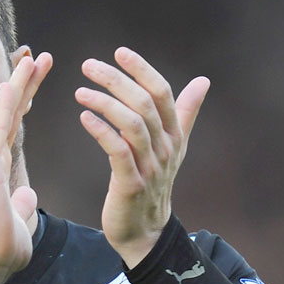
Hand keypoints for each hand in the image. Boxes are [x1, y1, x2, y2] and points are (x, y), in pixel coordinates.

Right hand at [0, 51, 52, 283]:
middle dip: (24, 84)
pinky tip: (12, 83)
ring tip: (33, 58)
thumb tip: (27, 194)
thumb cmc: (1, 247)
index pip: (13, 126)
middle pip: (9, 113)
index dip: (25, 101)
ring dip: (18, 85)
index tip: (36, 79)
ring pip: (3, 115)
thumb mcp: (19, 220)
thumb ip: (21, 204)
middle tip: (39, 57)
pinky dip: (4, 106)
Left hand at [75, 48, 209, 267]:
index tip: (120, 52)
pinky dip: (101, 131)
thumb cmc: (153, 185)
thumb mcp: (173, 147)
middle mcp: (165, 148)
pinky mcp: (131, 184)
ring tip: (81, 91)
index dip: (142, 70)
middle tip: (89, 65)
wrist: (145, 231)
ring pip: (132, 125)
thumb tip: (203, 81)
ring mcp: (150, 167)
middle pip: (145, 104)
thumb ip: (185, 113)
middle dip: (117, 80)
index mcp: (174, 135)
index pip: (162, 93)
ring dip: (105, 103)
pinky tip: (84, 117)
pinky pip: (117, 151)